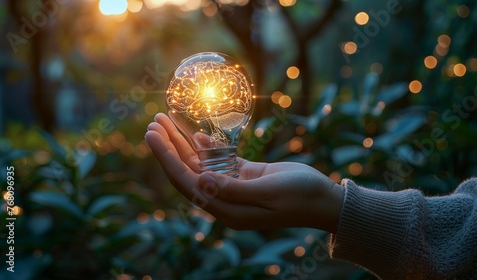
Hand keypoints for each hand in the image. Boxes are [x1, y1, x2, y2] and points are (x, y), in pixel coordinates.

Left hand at [145, 113, 343, 232]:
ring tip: (165, 120)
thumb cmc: (302, 196)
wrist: (324, 200)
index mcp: (228, 209)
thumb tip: (200, 179)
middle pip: (188, 171)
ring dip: (183, 143)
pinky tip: (196, 133)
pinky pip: (220, 160)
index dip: (167, 158)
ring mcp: (234, 187)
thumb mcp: (269, 192)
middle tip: (153, 121)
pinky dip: (208, 147)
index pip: (187, 182)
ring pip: (201, 163)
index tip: (152, 135)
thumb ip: (234, 188)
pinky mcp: (245, 176)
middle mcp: (225, 200)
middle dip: (169, 146)